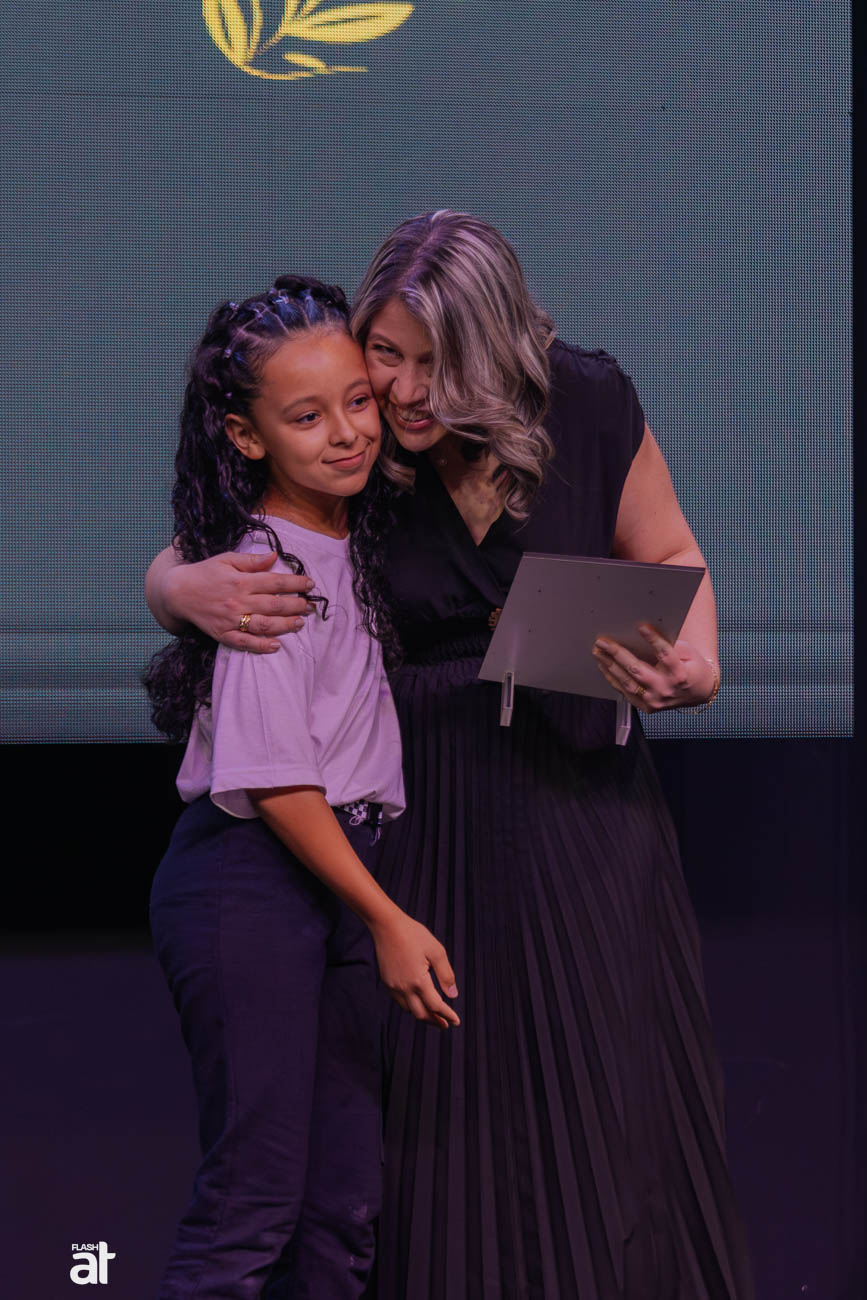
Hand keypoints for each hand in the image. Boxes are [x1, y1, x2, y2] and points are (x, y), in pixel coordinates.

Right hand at [166, 551, 314, 651]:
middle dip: (296, 605)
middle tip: (309, 606)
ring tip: (299, 623)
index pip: (275, 582)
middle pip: (274, 605)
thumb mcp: (226, 559)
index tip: (310, 584)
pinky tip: (276, 645)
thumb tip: (275, 556)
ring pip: (264, 625)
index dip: (296, 583)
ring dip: (285, 625)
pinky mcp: (222, 634)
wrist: (177, 591)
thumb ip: (252, 560)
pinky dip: (261, 646)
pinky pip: (244, 643)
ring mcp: (230, 620)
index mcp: (241, 581)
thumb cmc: (205, 572)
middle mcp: (238, 601)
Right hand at [369, 911, 460, 1028]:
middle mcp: (404, 987)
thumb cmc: (413, 935)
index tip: (456, 1021)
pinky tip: (417, 1002)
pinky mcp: (387, 981)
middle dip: (435, 1021)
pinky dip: (411, 1006)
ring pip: (409, 1010)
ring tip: (433, 1016)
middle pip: (421, 1014)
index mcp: (418, 981)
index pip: (436, 1006)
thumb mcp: (436, 951)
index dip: (447, 1015)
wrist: (386, 925)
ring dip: (422, 1015)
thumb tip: (453, 995)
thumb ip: (446, 975)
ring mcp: (393, 985)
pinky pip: (400, 1001)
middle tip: (446, 1024)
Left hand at [592, 624, 717, 711]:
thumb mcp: (689, 653)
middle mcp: (667, 689)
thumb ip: (672, 645)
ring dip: (610, 666)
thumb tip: (646, 633)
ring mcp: (655, 701)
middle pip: (638, 670)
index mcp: (680, 674)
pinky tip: (604, 666)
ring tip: (598, 652)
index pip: (666, 655)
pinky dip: (613, 678)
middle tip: (603, 641)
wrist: (698, 693)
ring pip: (628, 683)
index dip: (653, 640)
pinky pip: (626, 692)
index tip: (640, 626)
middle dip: (618, 654)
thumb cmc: (692, 667)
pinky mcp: (647, 707)